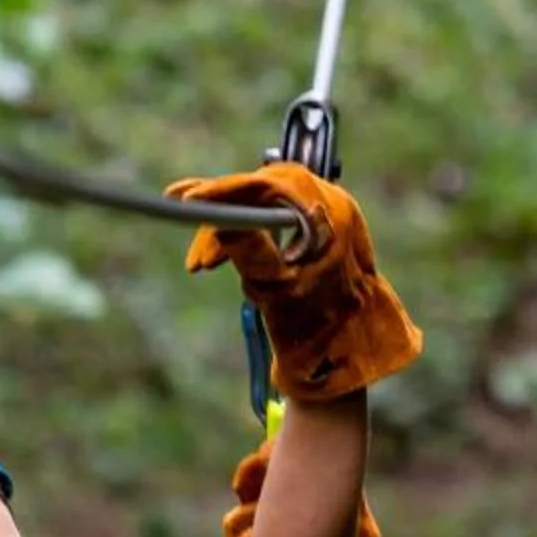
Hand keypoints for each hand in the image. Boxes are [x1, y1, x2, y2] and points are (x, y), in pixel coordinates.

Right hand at [164, 163, 422, 401]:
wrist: (351, 351)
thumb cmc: (322, 325)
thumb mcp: (281, 288)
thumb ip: (251, 252)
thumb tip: (218, 222)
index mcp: (328, 209)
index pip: (267, 185)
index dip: (222, 191)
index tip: (185, 199)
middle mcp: (326, 202)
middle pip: (259, 193)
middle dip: (220, 217)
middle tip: (189, 243)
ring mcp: (319, 215)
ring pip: (258, 209)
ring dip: (226, 233)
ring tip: (201, 265)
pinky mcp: (310, 230)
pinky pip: (266, 222)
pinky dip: (241, 238)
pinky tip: (214, 257)